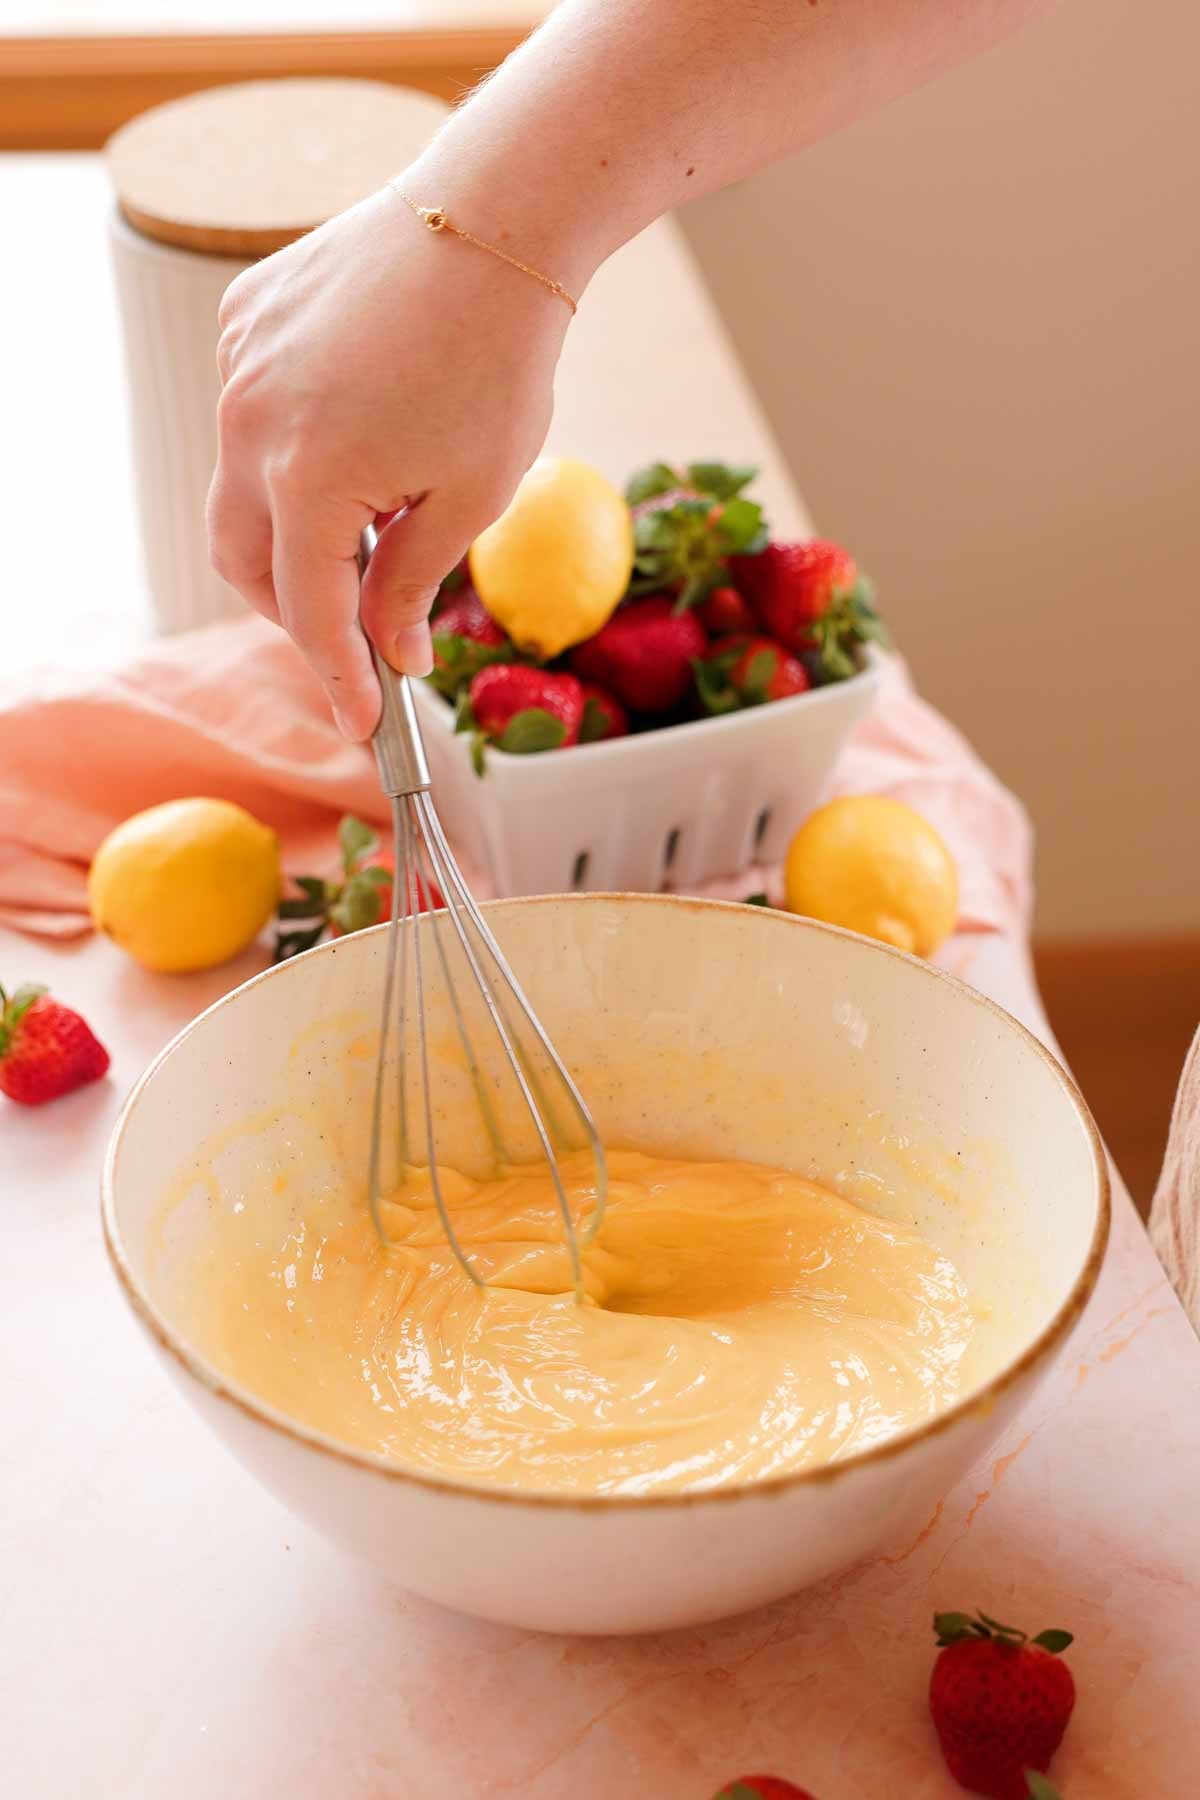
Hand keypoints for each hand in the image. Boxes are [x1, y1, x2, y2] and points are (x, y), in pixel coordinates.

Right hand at [207, 184, 571, 738]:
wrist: (491, 221)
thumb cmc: (498, 363)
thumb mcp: (470, 497)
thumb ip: (412, 583)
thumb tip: (389, 652)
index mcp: (306, 477)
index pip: (308, 610)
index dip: (337, 676)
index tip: (362, 724)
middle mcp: (249, 422)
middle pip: (245, 559)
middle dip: (296, 609)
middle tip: (359, 629)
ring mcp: (239, 366)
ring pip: (241, 485)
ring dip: (295, 526)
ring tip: (375, 522)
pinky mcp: (245, 319)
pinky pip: (251, 412)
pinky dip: (290, 450)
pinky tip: (359, 433)